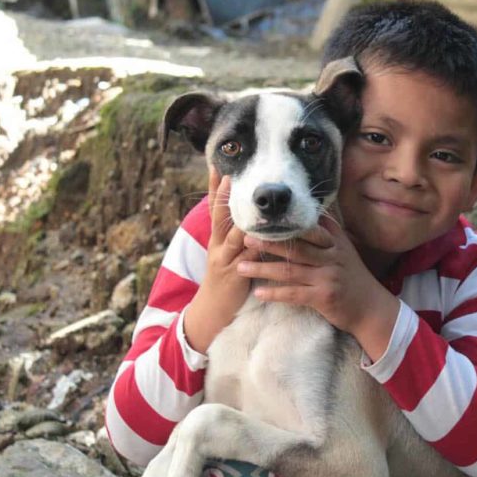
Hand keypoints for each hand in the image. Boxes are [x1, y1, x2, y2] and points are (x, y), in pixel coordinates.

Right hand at [184, 167, 259, 352]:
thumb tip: (256, 217)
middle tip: (229, 176)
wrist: (213, 310)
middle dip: (224, 196)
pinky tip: (263, 240)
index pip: (217, 208)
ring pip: (233, 236)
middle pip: (221, 216)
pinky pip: (247, 259)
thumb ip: (240, 237)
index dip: (216, 188)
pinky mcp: (234, 275)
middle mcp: (219, 245)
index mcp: (218, 239)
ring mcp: (225, 259)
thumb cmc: (227, 280)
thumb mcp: (231, 254)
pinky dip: (256, 249)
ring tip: (247, 203)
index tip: (218, 166)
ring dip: (240, 219)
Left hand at [236, 218, 399, 360]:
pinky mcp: (324, 297)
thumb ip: (330, 233)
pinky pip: (294, 294)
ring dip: (263, 269)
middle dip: (268, 243)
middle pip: (295, 248)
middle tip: (244, 238)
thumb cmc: (353, 278)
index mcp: (335, 243)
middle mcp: (332, 257)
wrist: (371, 308)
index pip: (308, 229)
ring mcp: (327, 277)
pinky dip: (275, 293)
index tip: (263, 220)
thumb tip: (315, 211)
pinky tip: (258, 292)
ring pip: (290, 271)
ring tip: (241, 267)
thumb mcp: (346, 251)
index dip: (285, 225)